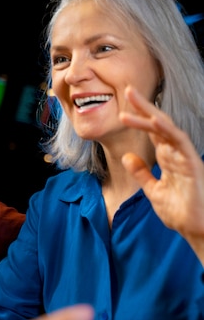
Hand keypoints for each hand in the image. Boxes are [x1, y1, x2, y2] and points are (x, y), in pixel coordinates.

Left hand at [120, 85, 203, 258]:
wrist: (196, 230)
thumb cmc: (180, 212)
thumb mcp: (153, 190)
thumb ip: (142, 173)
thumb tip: (129, 156)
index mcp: (168, 157)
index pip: (152, 132)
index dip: (139, 117)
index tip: (123, 105)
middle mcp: (177, 153)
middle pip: (159, 124)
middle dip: (144, 107)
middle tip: (127, 90)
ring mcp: (185, 157)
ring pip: (167, 129)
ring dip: (150, 114)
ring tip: (133, 101)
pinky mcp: (192, 164)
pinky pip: (180, 143)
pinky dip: (167, 131)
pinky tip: (155, 120)